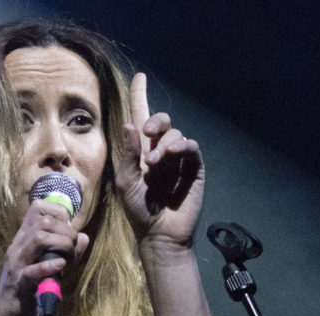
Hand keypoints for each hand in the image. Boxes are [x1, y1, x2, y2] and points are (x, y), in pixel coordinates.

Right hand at [0, 200, 87, 315]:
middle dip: (65, 231)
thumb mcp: (50, 267)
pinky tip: (61, 267)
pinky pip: (33, 270)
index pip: (37, 208)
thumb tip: (83, 236)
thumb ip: (66, 252)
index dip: (59, 214)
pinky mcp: (20, 285)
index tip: (68, 230)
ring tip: (67, 258)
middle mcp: (18, 248)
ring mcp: (17, 265)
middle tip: (72, 249)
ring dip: (61, 245)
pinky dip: (50, 266)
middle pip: (42, 221)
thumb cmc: (30, 292)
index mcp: (23, 240)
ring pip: (38, 238)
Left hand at [116, 73, 204, 248]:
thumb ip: (128, 154)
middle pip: (162, 122)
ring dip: (164, 143)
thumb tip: (132, 124)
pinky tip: (172, 155)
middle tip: (148, 132)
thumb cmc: (139, 211)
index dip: (141, 96)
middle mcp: (160, 152)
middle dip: (155, 121)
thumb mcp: (125, 182)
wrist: (160, 234)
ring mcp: (178, 160)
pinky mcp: (194, 170)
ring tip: (155, 163)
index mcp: (141, 152)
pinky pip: (191, 148)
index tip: (140, 77)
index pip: (141, 118)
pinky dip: (182, 146)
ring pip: (176, 134)